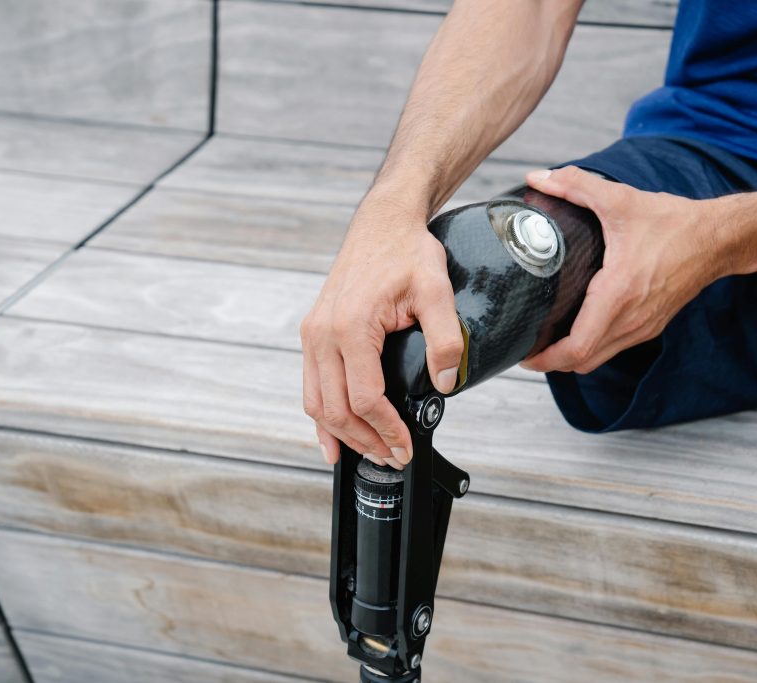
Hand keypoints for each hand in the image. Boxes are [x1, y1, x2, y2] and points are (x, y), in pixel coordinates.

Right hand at [300, 192, 463, 468]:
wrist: (383, 224)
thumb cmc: (407, 253)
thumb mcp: (437, 290)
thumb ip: (444, 339)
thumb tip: (446, 383)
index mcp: (351, 326)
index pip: (365, 398)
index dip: (386, 430)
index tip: (405, 446)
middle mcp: (323, 334)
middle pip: (336, 409)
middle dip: (365, 441)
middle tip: (393, 458)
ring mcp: (313, 334)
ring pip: (317, 403)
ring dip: (342, 435)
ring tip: (370, 454)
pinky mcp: (313, 333)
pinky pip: (311, 386)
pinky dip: (321, 417)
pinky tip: (332, 439)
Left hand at [520, 166, 725, 373]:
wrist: (718, 239)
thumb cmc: (674, 223)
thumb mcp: (620, 199)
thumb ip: (575, 185)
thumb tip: (538, 177)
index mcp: (619, 294)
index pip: (577, 347)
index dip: (546, 358)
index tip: (524, 354)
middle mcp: (631, 319)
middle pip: (583, 361)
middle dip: (551, 362)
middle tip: (527, 348)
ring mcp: (643, 326)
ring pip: (599, 359)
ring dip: (571, 356)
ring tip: (546, 341)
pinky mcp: (651, 325)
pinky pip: (614, 347)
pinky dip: (592, 347)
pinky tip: (577, 328)